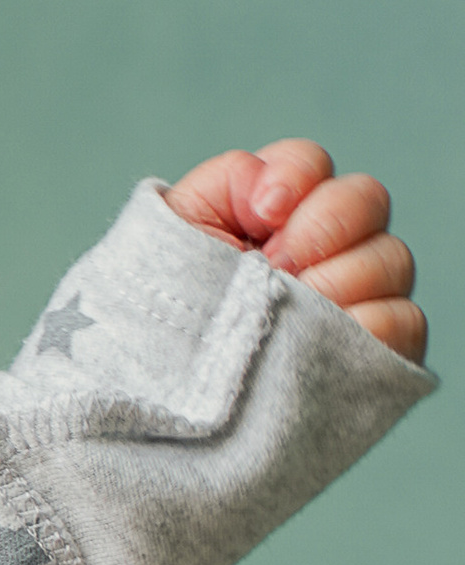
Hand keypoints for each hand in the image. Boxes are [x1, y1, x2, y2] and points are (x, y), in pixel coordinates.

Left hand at [166, 141, 426, 360]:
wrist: (160, 400)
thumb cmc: (160, 315)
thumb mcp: (175, 234)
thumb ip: (226, 183)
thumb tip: (272, 185)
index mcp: (275, 213)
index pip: (311, 165)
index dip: (295, 176)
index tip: (261, 213)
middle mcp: (325, 247)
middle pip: (368, 198)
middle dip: (323, 226)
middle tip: (275, 268)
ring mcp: (354, 298)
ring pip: (392, 257)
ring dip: (339, 279)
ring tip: (287, 313)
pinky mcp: (372, 351)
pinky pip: (404, 322)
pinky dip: (370, 324)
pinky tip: (320, 338)